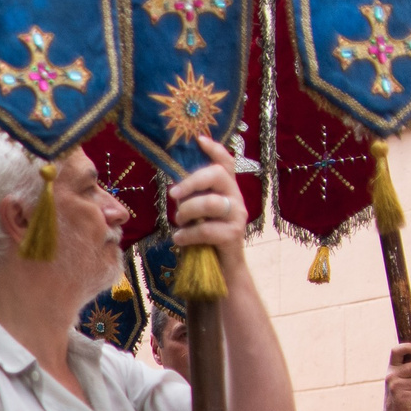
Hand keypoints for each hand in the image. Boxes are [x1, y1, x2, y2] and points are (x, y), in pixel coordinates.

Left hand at [167, 137, 250, 266]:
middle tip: (173, 194)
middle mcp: (236, 198)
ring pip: (211, 203)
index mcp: (226, 189)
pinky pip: (207, 229)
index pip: (226, 163)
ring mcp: (237, 216)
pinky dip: (187, 234)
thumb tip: (174, 187)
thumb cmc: (204, 239)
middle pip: (218, 175)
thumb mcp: (197, 214)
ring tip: (178, 223)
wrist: (221, 270)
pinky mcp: (233, 235)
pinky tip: (179, 239)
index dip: (215, 150)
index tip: (199, 140)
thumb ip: (192, 198)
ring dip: (187, 211)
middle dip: (192, 181)